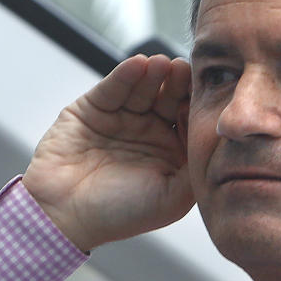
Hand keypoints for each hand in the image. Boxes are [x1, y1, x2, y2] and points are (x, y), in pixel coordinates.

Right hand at [23, 54, 192, 251]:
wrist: (63, 215)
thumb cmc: (119, 214)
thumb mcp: (171, 199)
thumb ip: (196, 171)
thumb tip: (217, 140)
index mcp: (172, 153)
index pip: (192, 119)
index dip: (199, 105)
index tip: (207, 94)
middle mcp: (151, 132)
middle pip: (171, 97)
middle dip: (178, 83)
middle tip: (185, 71)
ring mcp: (122, 118)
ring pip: (144, 87)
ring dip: (155, 74)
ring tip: (163, 65)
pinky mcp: (94, 108)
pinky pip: (114, 87)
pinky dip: (126, 74)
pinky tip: (139, 65)